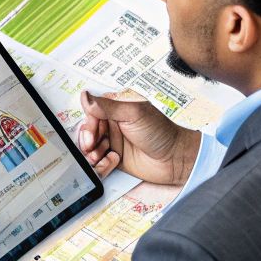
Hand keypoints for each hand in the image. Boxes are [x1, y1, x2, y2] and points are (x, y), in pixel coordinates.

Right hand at [77, 90, 198, 184]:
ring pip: (89, 147)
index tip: (91, 132)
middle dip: (87, 140)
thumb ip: (107, 106)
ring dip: (92, 153)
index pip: (91, 112)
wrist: (175, 159)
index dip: (88, 123)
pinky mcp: (114, 158)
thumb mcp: (133, 114)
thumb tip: (85, 96)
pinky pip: (98, 162)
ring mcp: (113, 141)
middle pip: (87, 130)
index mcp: (117, 108)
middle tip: (93, 146)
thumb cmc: (160, 132)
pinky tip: (112, 161)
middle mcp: (113, 124)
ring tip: (102, 155)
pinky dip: (100, 164)